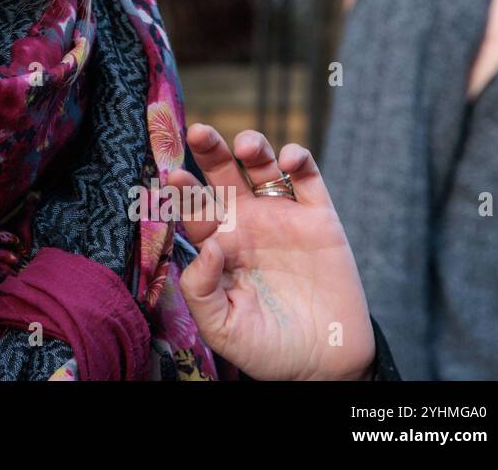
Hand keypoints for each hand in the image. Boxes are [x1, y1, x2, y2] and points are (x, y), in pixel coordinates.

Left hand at [168, 125, 375, 380]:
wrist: (323, 365)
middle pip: (223, 174)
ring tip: (246, 145)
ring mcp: (283, 217)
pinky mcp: (320, 219)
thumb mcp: (222, 327)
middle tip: (198, 132)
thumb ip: (202, 290)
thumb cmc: (265, 348)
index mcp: (219, 244)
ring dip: (254, 146)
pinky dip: (300, 160)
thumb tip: (207, 247)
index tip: (173, 178)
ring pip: (263, 168)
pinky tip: (289, 158)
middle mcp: (247, 223)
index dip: (184, 192)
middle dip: (210, 149)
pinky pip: (309, 180)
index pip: (195, 208)